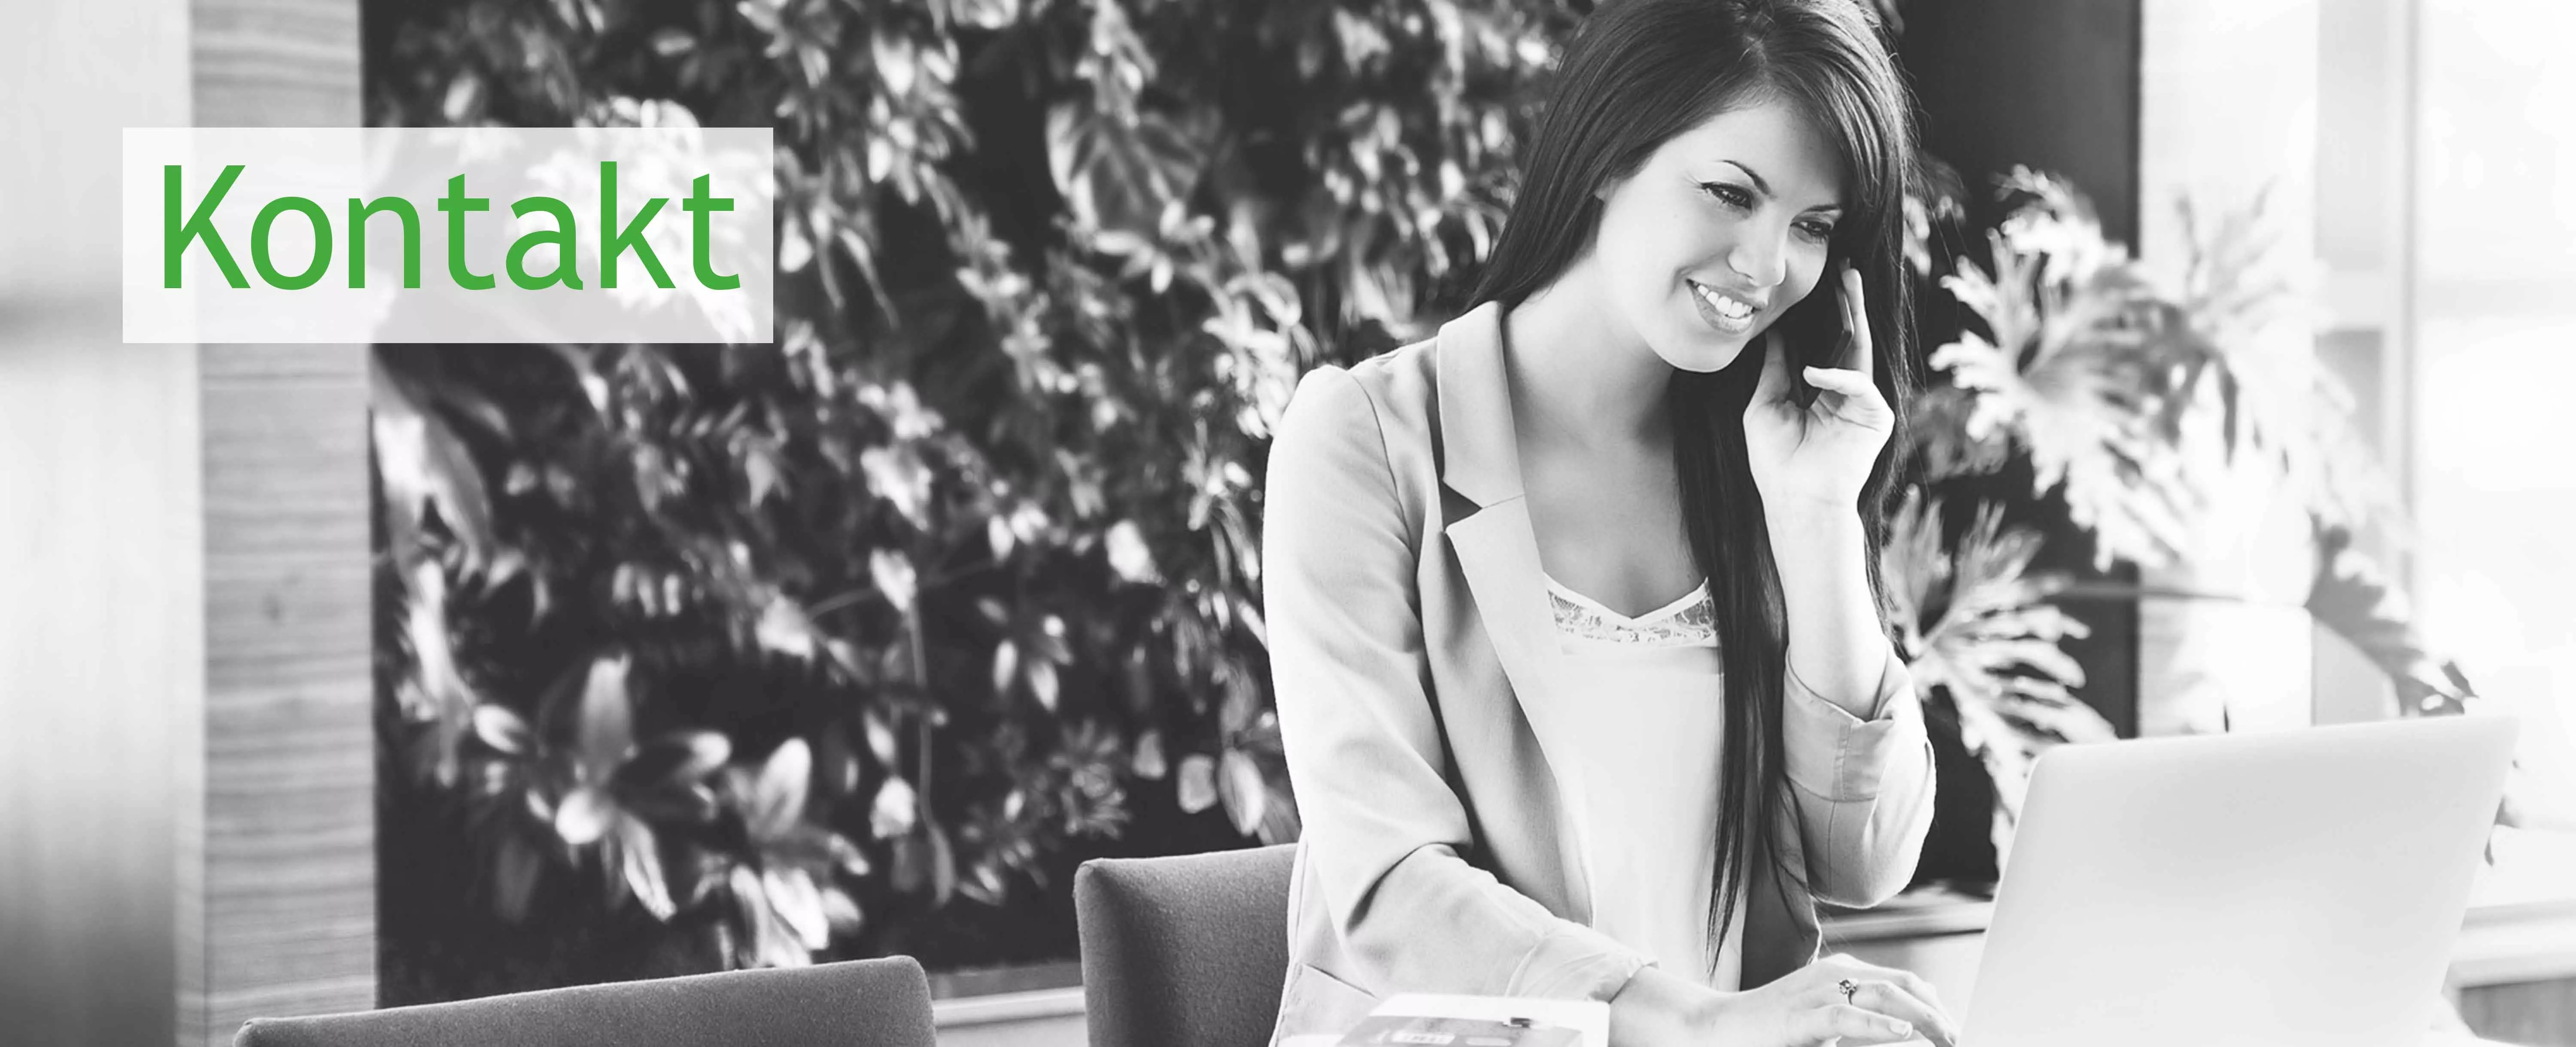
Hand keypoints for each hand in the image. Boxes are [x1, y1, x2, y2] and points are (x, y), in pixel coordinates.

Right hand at [1703, 953, 1962, 1046]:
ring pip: (1883, 994)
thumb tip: (1907, 1025)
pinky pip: (1845, 1015)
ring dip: (1922, 1018)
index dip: (1936, 1005)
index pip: (1904, 982)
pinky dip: (1877, 1023)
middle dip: (1939, 1012)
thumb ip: (1859, 1017)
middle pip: (1902, 985)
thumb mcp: (1823, 1019)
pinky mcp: (1799, 1016)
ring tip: (1947, 1037)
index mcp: (1841, 973)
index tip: (1955, 1031)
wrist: (1716, 1028)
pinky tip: (1901, 1032)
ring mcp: (1816, 992)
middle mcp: (1833, 975)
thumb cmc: (1769, 1029)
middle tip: (1959, 1038)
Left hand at [1743, 263, 1894, 515]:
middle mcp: (1846, 394)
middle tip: (1845, 269)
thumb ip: (1774, 370)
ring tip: (1846, 283)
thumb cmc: (1775, 461)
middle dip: (1848, 304)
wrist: (1794, 499)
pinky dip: (1836, 377)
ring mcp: (1863, 404)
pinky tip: (1812, 373)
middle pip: (1849, 339)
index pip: (1826, 345)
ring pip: (1862, 351)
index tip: (1819, 284)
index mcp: (1822, 391)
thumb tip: (1774, 333)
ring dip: (1855, 316)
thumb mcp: (1765, 405)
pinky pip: (1859, 386)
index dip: (1824, 316)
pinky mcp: (1875, 418)